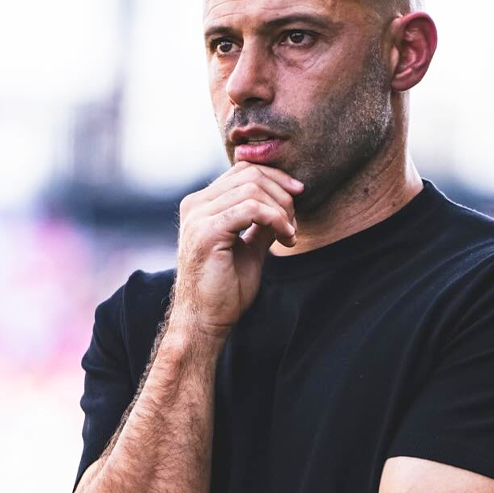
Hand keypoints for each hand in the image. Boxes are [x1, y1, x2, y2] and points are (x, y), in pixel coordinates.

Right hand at [173, 161, 302, 337]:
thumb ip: (262, 223)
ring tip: (289, 234)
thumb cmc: (225, 290)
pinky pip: (251, 209)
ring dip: (281, 210)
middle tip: (295, 221)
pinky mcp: (207, 231)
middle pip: (250, 174)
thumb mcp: (250, 248)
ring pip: (252, 189)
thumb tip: (285, 202)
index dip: (275, 178)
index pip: (242, 171)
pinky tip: (285, 237)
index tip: (298, 194)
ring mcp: (198, 216)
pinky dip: (275, 219)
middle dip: (282, 193)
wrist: (205, 321)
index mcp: (201, 204)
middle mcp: (195, 204)